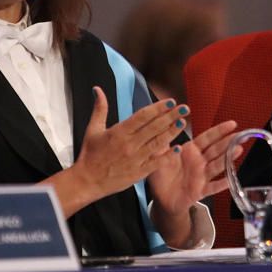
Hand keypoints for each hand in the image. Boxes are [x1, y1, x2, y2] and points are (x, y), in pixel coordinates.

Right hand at [48, 87, 187, 215]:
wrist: (87, 181)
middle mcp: (129, 144)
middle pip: (154, 127)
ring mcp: (135, 159)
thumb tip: (98, 89)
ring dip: (172, 132)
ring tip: (183, 123)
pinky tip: (177, 148)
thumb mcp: (92, 129)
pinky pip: (156, 163)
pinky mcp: (138, 172)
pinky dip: (167, 155)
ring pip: (158, 143)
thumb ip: (100, 108)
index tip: (170, 101)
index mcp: (119, 132)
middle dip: (171, 116)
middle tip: (185, 108)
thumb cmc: (89, 155)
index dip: (158, 107)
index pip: (143, 116)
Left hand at [147, 120, 240, 247]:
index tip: (232, 124)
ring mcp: (201, 176)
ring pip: (217, 166)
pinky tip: (230, 180)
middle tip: (241, 135)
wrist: (161, 197)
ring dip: (228, 158)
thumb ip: (164, 139)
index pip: (207, 138)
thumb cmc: (160, 174)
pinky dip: (221, 184)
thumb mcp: (159, 154)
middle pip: (216, 150)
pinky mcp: (201, 191)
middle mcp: (199, 162)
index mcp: (190, 150)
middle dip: (229, 142)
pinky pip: (212, 187)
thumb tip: (167, 122)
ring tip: (239, 150)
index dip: (219, 131)